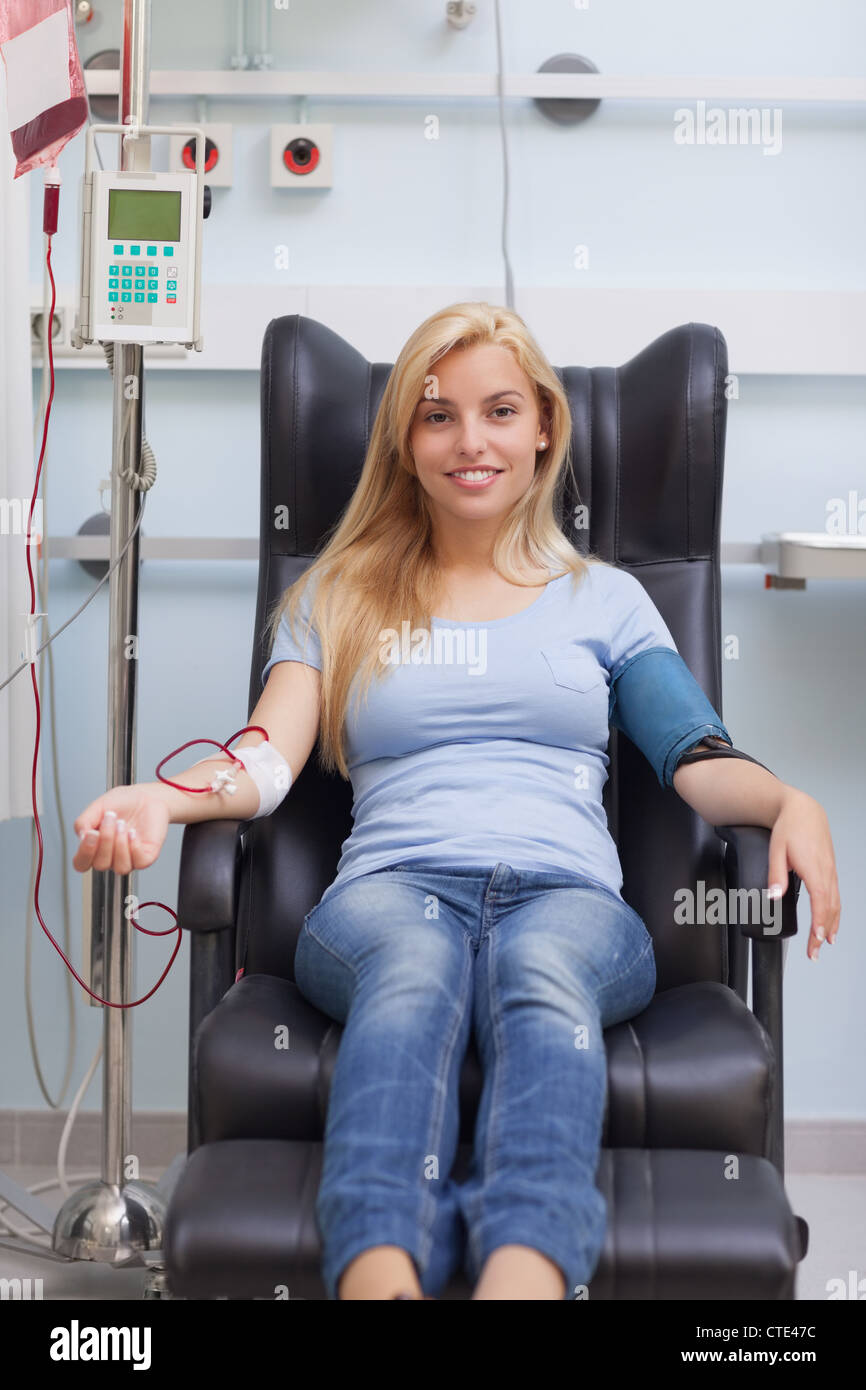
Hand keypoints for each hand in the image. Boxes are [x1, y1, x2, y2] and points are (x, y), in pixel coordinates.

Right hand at [73, 784, 169, 874]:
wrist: (146, 796)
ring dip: (120, 844)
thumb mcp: (97, 807)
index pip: (82, 864)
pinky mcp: (146, 856)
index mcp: (95, 847)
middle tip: (110, 818)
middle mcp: (110, 856)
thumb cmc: (123, 803)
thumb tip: (81, 837)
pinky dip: (135, 847)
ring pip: (120, 867)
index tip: (91, 834)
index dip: (85, 853)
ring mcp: (129, 858)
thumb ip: (83, 822)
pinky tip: (133, 832)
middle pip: (100, 865)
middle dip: (105, 840)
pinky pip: (139, 862)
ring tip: (122, 824)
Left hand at [767, 789, 839, 959]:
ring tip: (825, 943)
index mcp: (813, 868)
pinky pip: (836, 896)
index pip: (820, 900)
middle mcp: (826, 872)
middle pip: (830, 908)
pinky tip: (832, 923)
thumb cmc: (789, 827)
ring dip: (832, 925)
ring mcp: (831, 871)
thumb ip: (775, 874)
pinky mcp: (830, 871)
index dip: (820, 921)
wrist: (804, 810)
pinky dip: (834, 913)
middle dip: (824, 932)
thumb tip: (773, 895)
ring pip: (836, 903)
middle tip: (815, 952)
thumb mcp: (776, 849)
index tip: (818, 938)